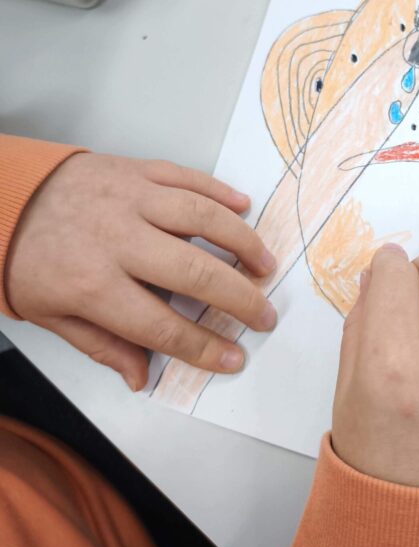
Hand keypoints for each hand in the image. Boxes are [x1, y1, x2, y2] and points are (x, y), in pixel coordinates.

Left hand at [5, 154, 277, 390]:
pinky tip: (243, 208)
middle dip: (239, 298)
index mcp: (91, 284)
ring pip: (200, 218)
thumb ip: (102, 345)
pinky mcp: (135, 168)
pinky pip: (186, 178)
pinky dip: (220, 191)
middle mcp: (116, 239)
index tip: (233, 357)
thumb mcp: (52, 315)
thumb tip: (142, 378)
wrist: (3, 197)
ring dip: (241, 242)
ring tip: (265, 265)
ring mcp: (129, 198)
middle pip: (193, 272)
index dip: (202, 347)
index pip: (161, 326)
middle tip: (265, 314)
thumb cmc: (28, 261)